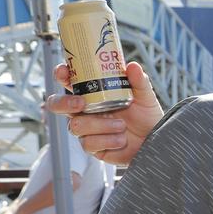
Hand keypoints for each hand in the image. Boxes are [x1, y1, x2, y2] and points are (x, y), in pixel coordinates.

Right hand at [47, 61, 163, 165]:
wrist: (155, 140)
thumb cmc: (146, 116)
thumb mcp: (145, 96)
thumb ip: (139, 81)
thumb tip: (132, 66)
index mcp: (93, 93)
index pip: (69, 80)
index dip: (61, 74)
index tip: (65, 71)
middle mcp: (85, 110)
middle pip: (57, 104)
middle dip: (65, 102)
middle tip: (82, 103)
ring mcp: (87, 129)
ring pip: (76, 125)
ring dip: (100, 125)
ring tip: (121, 125)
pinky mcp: (92, 147)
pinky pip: (88, 143)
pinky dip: (107, 140)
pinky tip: (121, 140)